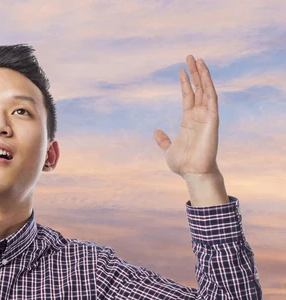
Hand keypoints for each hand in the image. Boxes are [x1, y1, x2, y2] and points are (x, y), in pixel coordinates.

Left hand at [153, 55, 219, 180]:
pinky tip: (205, 73)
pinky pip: (212, 98)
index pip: (188, 96)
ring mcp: (207, 116)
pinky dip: (209, 85)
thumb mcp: (168, 149)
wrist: (193, 173)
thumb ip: (163, 140)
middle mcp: (199, 116)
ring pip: (206, 90)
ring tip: (198, 59)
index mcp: (189, 121)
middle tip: (190, 56)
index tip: (182, 70)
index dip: (186, 83)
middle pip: (198, 89)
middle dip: (195, 73)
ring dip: (203, 74)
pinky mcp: (212, 119)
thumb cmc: (183, 164)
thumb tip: (156, 131)